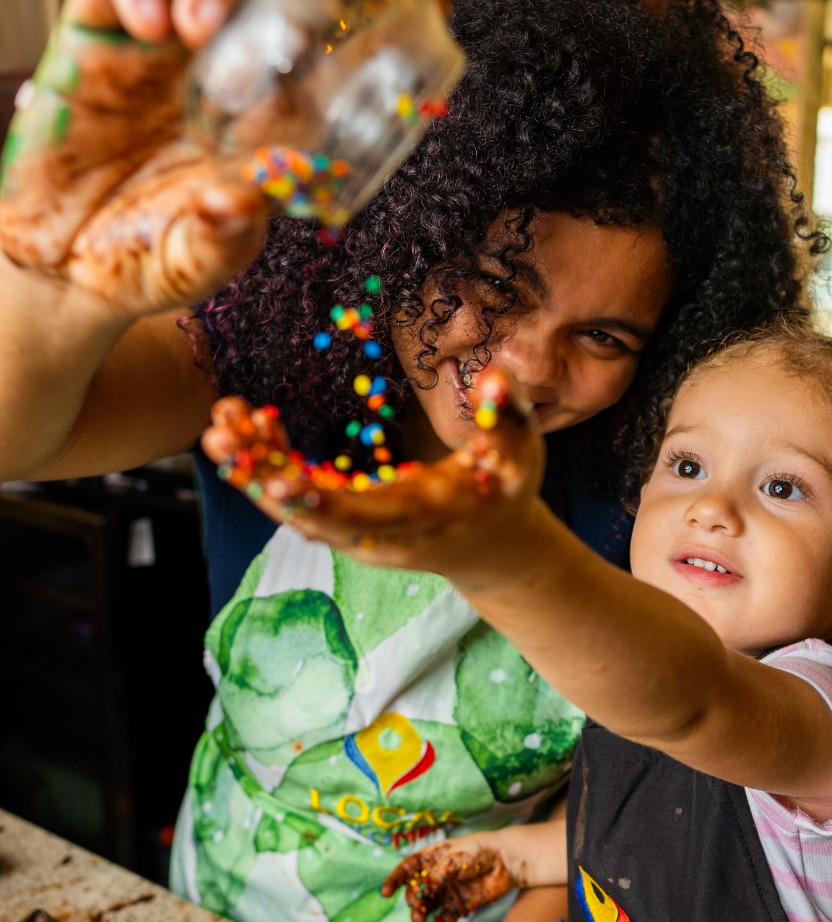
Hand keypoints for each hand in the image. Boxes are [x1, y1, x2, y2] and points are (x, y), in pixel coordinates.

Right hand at [0, 0, 379, 317]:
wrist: (65, 267)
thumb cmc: (149, 255)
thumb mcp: (198, 259)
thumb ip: (223, 238)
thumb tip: (238, 205)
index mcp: (270, 110)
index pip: (330, 42)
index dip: (373, 9)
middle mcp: (226, 62)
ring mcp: (163, 40)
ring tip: (199, 29)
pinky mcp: (96, 31)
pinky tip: (147, 24)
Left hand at [200, 366, 546, 585]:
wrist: (491, 544)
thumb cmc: (507, 489)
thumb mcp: (520, 452)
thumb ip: (506, 414)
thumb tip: (496, 377)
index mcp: (424, 517)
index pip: (364, 517)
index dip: (320, 502)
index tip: (278, 479)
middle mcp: (380, 537)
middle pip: (312, 515)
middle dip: (263, 478)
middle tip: (221, 434)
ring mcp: (356, 536)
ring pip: (295, 509)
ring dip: (253, 468)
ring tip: (220, 422)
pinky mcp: (340, 524)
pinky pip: (296, 500)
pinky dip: (265, 467)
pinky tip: (242, 429)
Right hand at [381, 839, 517, 921]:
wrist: (507, 862)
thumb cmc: (480, 851)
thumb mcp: (456, 857)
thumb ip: (439, 874)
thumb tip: (423, 889)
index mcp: (431, 859)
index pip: (407, 870)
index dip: (394, 879)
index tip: (384, 892)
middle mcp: (435, 878)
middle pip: (415, 891)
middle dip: (412, 899)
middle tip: (418, 905)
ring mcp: (445, 894)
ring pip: (426, 908)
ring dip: (419, 914)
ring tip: (420, 919)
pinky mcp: (458, 908)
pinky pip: (442, 921)